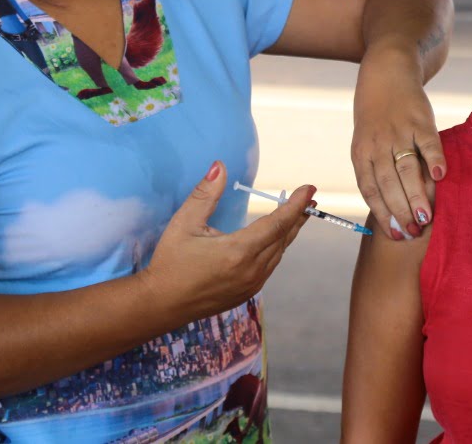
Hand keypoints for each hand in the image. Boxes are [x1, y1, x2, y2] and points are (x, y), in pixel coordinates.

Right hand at [143, 162, 312, 322]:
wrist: (161, 304)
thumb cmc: (170, 262)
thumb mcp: (184, 223)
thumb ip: (206, 194)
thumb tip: (220, 166)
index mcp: (239, 251)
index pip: (277, 223)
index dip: (295, 204)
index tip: (310, 189)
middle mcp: (251, 270)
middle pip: (283, 237)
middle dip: (298, 215)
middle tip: (310, 197)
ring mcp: (252, 284)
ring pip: (279, 253)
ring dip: (289, 232)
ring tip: (298, 214)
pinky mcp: (248, 293)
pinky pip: (271, 265)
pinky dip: (277, 247)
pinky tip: (276, 238)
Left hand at [352, 47, 444, 240]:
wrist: (386, 71)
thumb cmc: (378, 116)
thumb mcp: (367, 141)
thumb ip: (378, 170)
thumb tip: (395, 209)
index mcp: (361, 152)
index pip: (369, 188)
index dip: (382, 213)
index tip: (395, 235)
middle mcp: (377, 143)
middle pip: (387, 183)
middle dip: (399, 210)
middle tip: (413, 232)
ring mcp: (398, 131)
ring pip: (406, 168)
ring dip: (416, 195)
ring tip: (426, 217)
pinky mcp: (419, 119)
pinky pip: (428, 143)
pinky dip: (434, 160)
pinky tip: (441, 177)